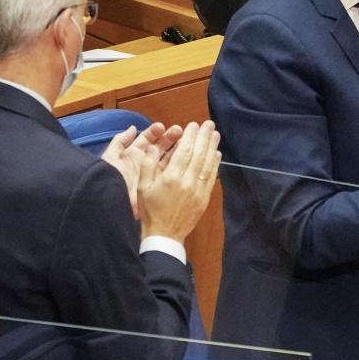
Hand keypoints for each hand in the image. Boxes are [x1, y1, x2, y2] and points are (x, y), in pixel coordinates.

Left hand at [100, 122, 183, 218]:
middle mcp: (145, 163)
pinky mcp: (158, 185)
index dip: (154, 132)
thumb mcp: (111, 157)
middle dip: (169, 137)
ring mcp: (153, 174)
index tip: (162, 127)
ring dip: (175, 149)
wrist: (113, 201)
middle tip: (179, 131)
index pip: (146, 139)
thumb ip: (120, 141)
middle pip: (159, 147)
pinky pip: (169, 173)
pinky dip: (177, 165)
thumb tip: (132, 128)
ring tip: (186, 140)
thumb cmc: (111, 178)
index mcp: (133, 154)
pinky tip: (185, 157)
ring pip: (167, 158)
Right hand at [137, 121, 220, 241]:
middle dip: (204, 137)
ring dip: (212, 147)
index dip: (190, 136)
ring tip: (215, 134)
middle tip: (209, 123)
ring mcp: (198, 191)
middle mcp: (187, 182)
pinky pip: (211, 178)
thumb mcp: (142, 186)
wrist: (164, 236)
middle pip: (199, 155)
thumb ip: (148, 164)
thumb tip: (155, 146)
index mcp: (171, 178)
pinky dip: (215, 164)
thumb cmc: (150, 210)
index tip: (194, 124)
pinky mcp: (204, 199)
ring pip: (208, 164)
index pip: (184, 151)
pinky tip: (216, 154)